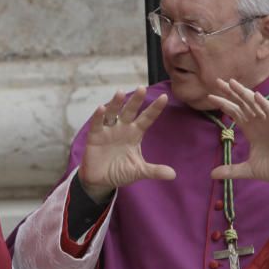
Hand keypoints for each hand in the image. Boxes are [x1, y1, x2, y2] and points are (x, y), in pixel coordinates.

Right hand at [78, 87, 175, 202]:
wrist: (100, 180)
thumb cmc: (120, 171)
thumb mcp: (139, 171)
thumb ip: (154, 171)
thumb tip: (173, 175)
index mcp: (135, 134)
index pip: (146, 119)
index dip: (154, 109)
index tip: (164, 97)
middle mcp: (122, 128)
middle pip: (130, 111)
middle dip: (135, 101)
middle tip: (142, 88)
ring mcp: (108, 130)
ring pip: (113, 113)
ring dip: (116, 103)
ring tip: (120, 93)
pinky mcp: (95, 136)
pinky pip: (97, 124)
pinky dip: (99, 116)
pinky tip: (101, 108)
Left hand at [207, 79, 268, 187]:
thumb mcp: (249, 170)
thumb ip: (231, 170)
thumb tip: (212, 174)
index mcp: (251, 129)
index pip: (235, 112)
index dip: (224, 104)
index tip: (209, 97)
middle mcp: (259, 122)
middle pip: (242, 104)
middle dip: (230, 93)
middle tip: (217, 81)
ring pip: (255, 104)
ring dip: (244, 93)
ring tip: (232, 83)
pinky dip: (264, 104)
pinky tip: (256, 95)